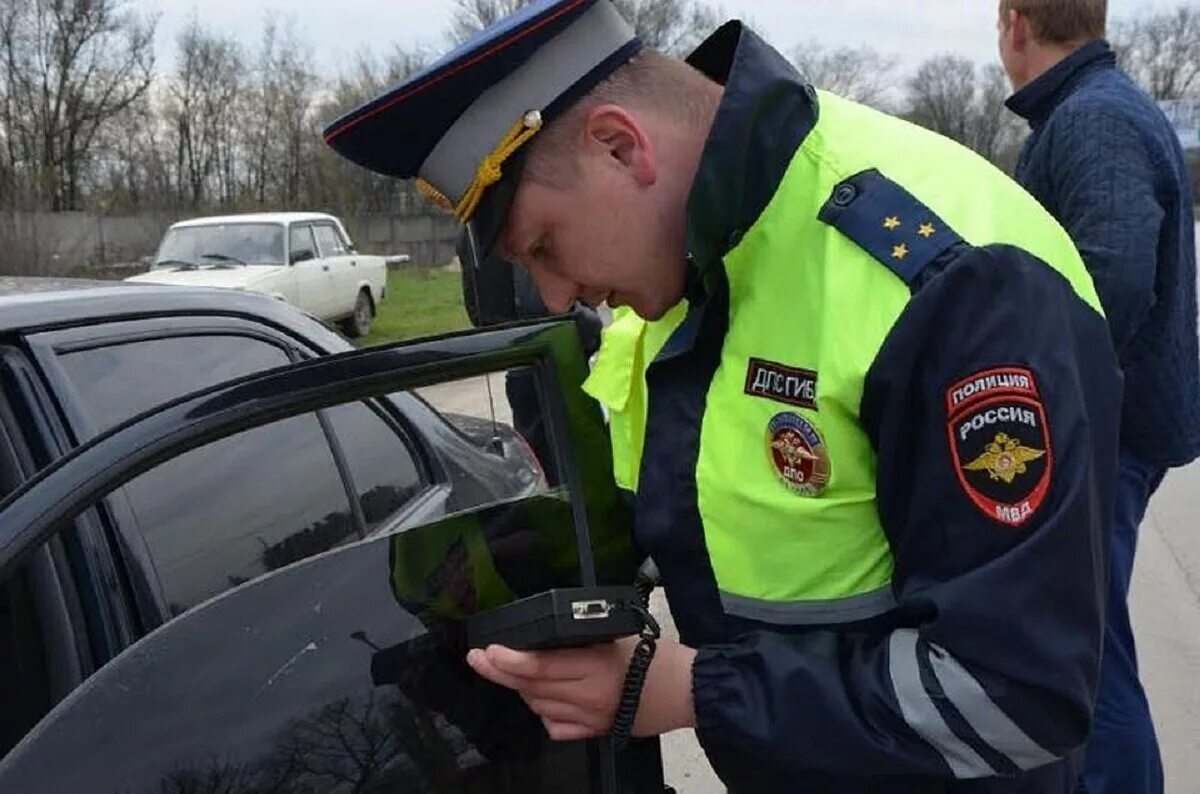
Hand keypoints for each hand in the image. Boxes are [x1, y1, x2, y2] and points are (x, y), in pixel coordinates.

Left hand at [466, 637, 697, 740]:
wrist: (685, 691)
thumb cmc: (656, 656)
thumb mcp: (616, 636)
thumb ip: (580, 641)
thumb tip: (544, 640)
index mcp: (594, 668)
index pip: (540, 667)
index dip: (509, 661)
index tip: (487, 651)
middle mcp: (588, 697)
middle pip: (532, 688)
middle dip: (500, 673)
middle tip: (478, 659)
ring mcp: (590, 718)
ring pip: (539, 707)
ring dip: (522, 690)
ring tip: (514, 672)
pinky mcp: (595, 732)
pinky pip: (555, 727)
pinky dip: (543, 712)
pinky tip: (544, 699)